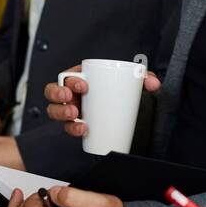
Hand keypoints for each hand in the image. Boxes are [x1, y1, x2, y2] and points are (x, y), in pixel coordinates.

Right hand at [43, 64, 160, 137]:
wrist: (122, 106)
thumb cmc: (120, 87)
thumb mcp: (131, 80)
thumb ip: (144, 77)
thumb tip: (153, 83)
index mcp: (80, 76)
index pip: (66, 75)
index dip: (70, 81)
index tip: (84, 86)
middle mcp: (71, 91)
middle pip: (53, 92)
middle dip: (58, 97)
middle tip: (74, 104)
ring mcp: (71, 108)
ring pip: (55, 111)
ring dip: (62, 115)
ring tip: (78, 120)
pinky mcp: (75, 122)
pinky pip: (68, 127)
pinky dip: (73, 130)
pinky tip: (83, 131)